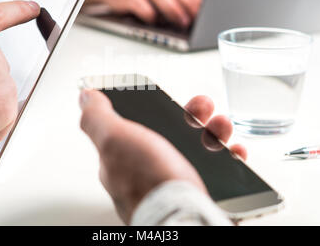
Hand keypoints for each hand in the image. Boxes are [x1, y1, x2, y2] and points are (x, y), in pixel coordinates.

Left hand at [79, 89, 245, 223]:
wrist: (186, 221)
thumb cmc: (150, 184)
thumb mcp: (115, 140)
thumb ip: (98, 118)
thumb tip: (86, 97)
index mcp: (126, 160)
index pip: (138, 127)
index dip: (155, 108)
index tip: (171, 98)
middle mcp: (150, 173)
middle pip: (172, 136)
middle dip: (190, 116)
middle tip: (202, 108)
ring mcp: (175, 184)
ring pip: (197, 150)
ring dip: (212, 132)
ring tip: (221, 126)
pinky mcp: (200, 195)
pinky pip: (218, 172)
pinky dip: (229, 157)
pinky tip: (234, 151)